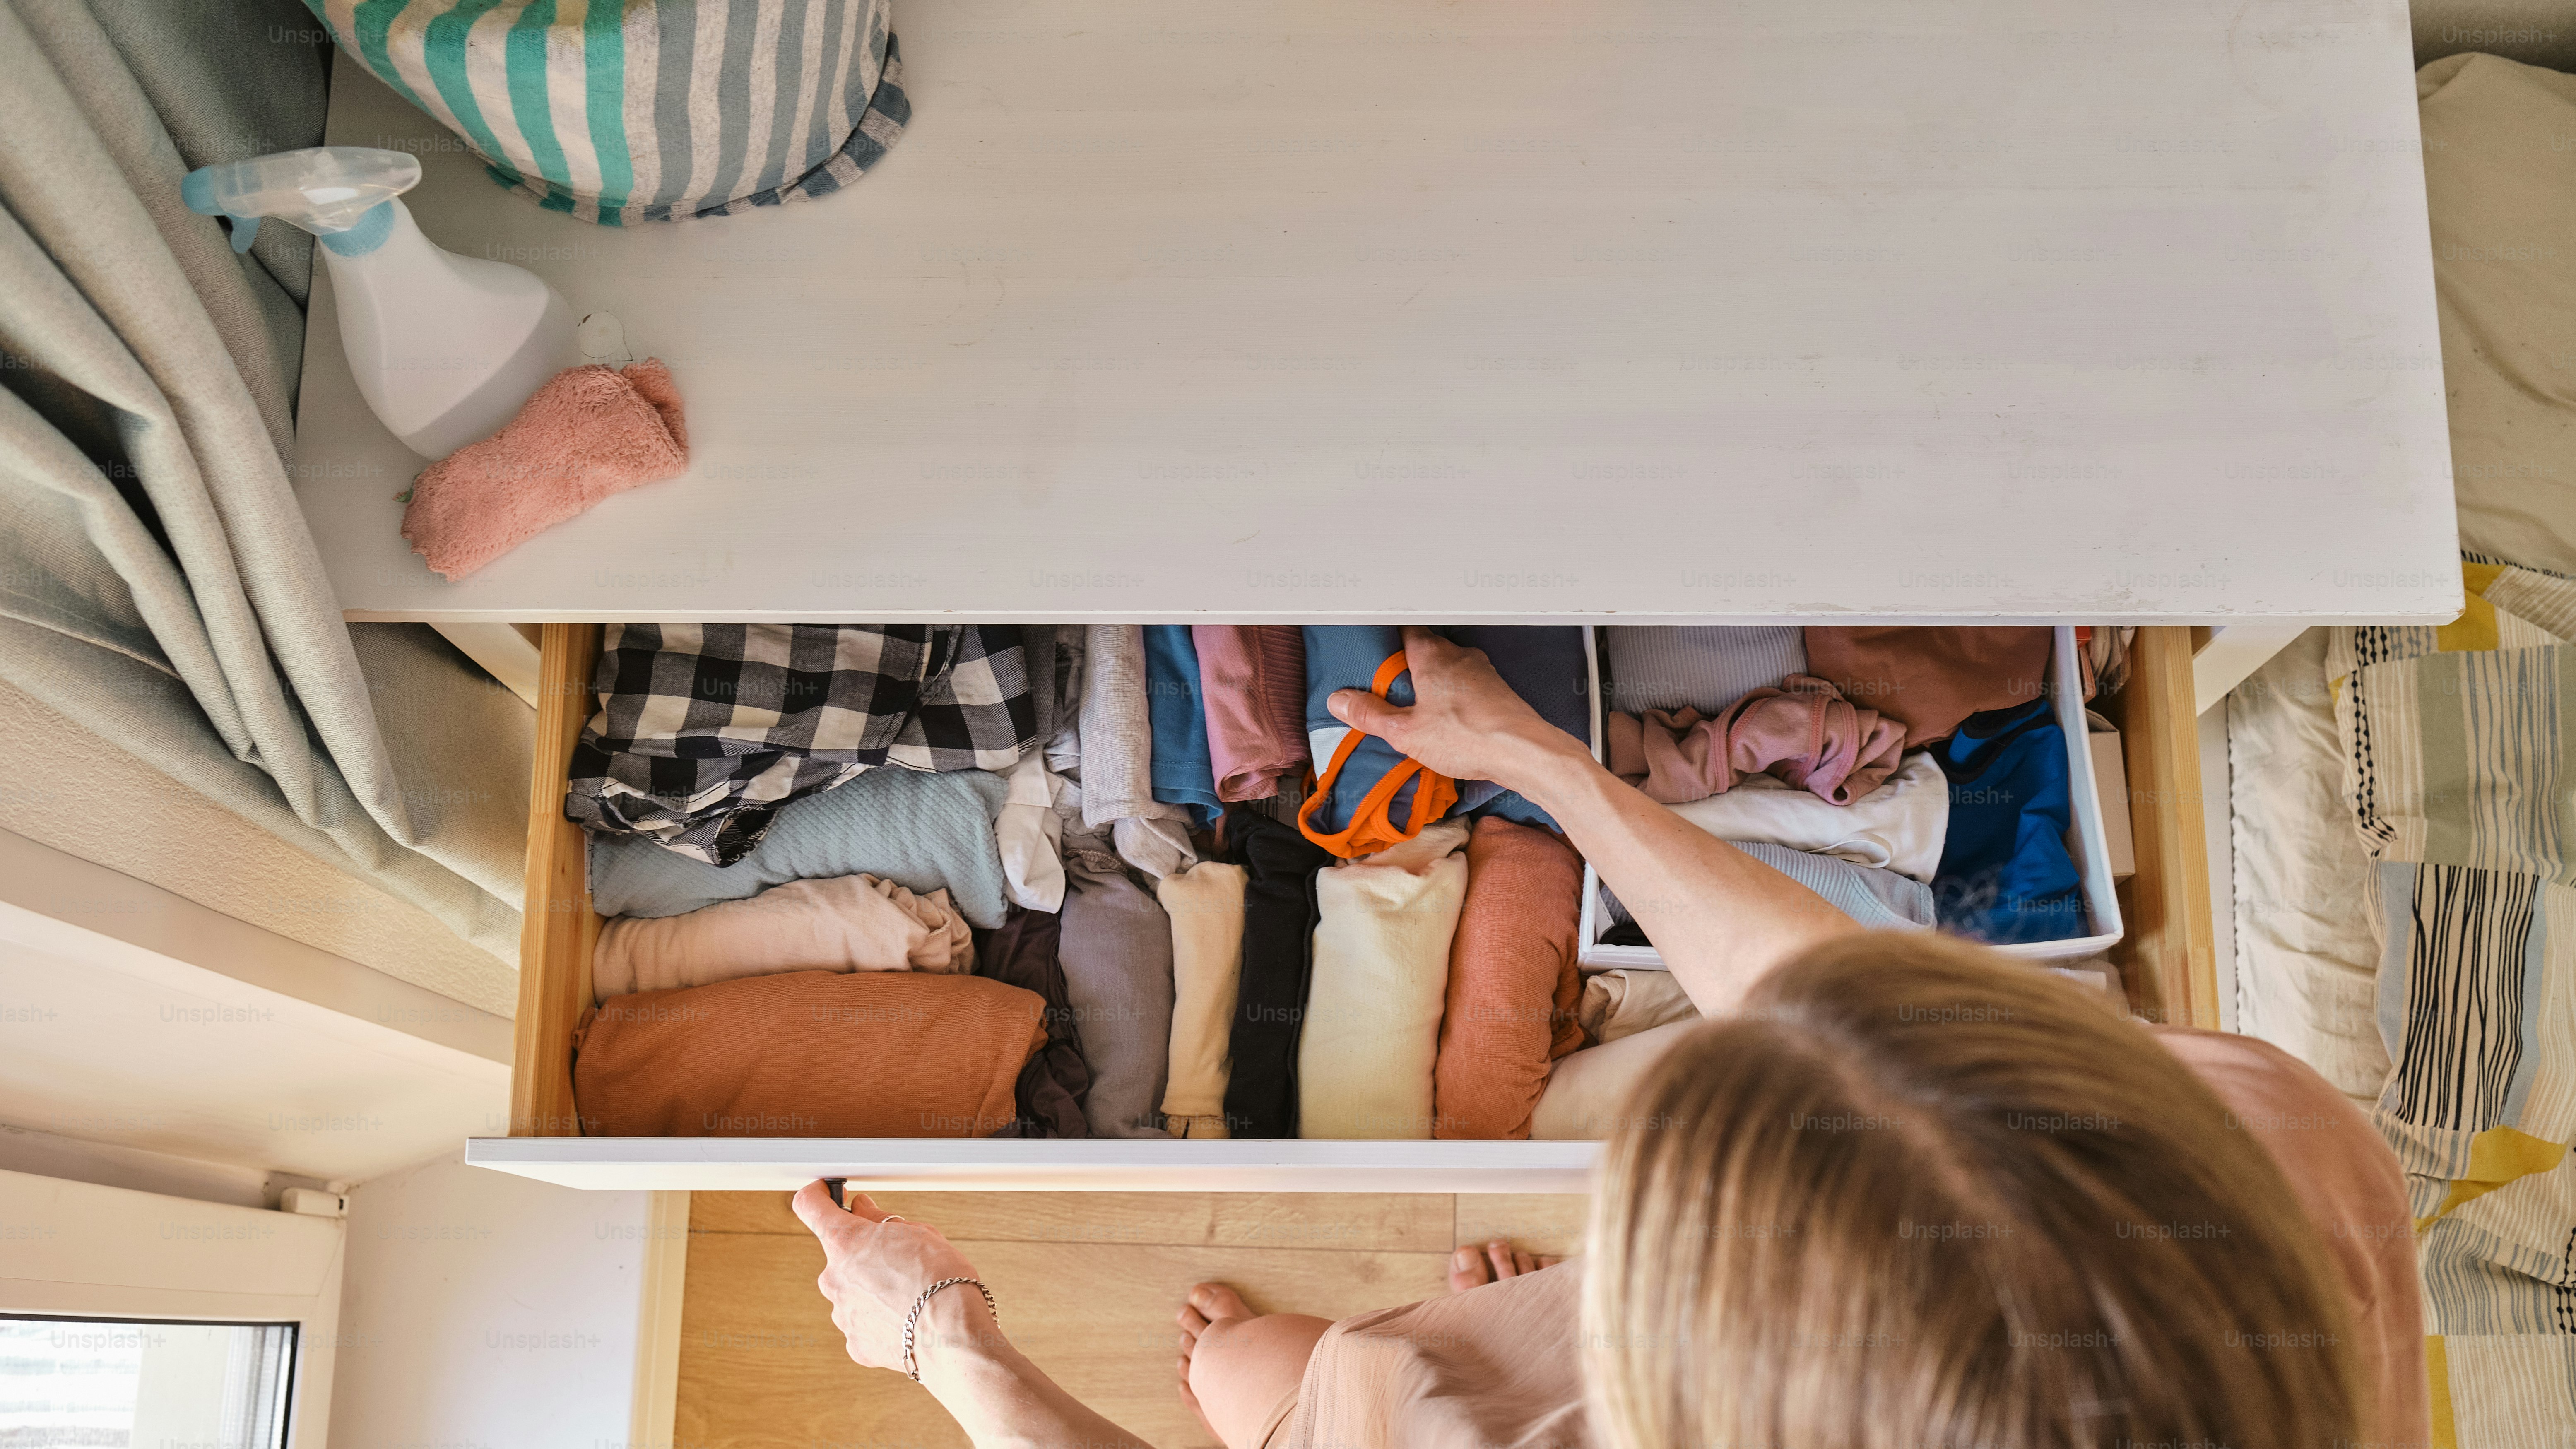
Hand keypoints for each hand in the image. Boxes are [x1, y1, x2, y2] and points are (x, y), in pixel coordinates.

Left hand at [792, 1182, 995, 1374]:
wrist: (952, 1334)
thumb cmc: (940, 1279)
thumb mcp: (917, 1232)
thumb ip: (879, 1220)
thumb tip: (861, 1210)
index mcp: (845, 1242)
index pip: (810, 1206)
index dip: (818, 1195)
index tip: (826, 1193)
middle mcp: (834, 1278)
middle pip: (840, 1255)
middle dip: (864, 1253)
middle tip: (900, 1257)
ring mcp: (842, 1314)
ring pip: (853, 1290)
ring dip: (873, 1287)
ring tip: (910, 1293)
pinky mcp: (855, 1344)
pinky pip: (863, 1322)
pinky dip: (880, 1318)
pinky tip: (906, 1317)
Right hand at [1326, 627, 1589, 792]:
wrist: (1523, 751)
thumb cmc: (1469, 736)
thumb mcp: (1405, 731)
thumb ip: (1370, 715)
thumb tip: (1341, 701)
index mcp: (1431, 654)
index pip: (1404, 629)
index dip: (1386, 640)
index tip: (1372, 653)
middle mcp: (1459, 655)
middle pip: (1425, 649)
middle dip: (1406, 667)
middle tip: (1388, 690)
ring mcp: (1481, 672)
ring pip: (1448, 668)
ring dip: (1432, 683)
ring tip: (1416, 709)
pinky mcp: (1496, 692)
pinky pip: (1466, 686)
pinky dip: (1453, 697)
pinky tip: (1447, 721)